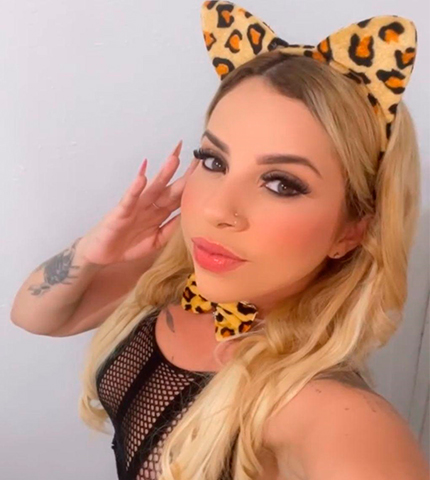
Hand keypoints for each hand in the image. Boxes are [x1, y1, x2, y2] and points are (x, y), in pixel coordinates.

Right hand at [78, 140, 197, 265]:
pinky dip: (135, 189)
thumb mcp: (155, 241)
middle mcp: (149, 206)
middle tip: (195, 156)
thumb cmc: (127, 245)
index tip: (204, 171)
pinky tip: (142, 177)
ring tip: (173, 159)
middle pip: (169, 187)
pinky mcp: (120, 212)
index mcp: (159, 213)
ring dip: (163, 174)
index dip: (191, 185)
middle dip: (181, 172)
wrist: (102, 254)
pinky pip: (129, 199)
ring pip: (152, 188)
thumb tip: (188, 219)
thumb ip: (170, 229)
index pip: (179, 196)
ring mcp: (135, 207)